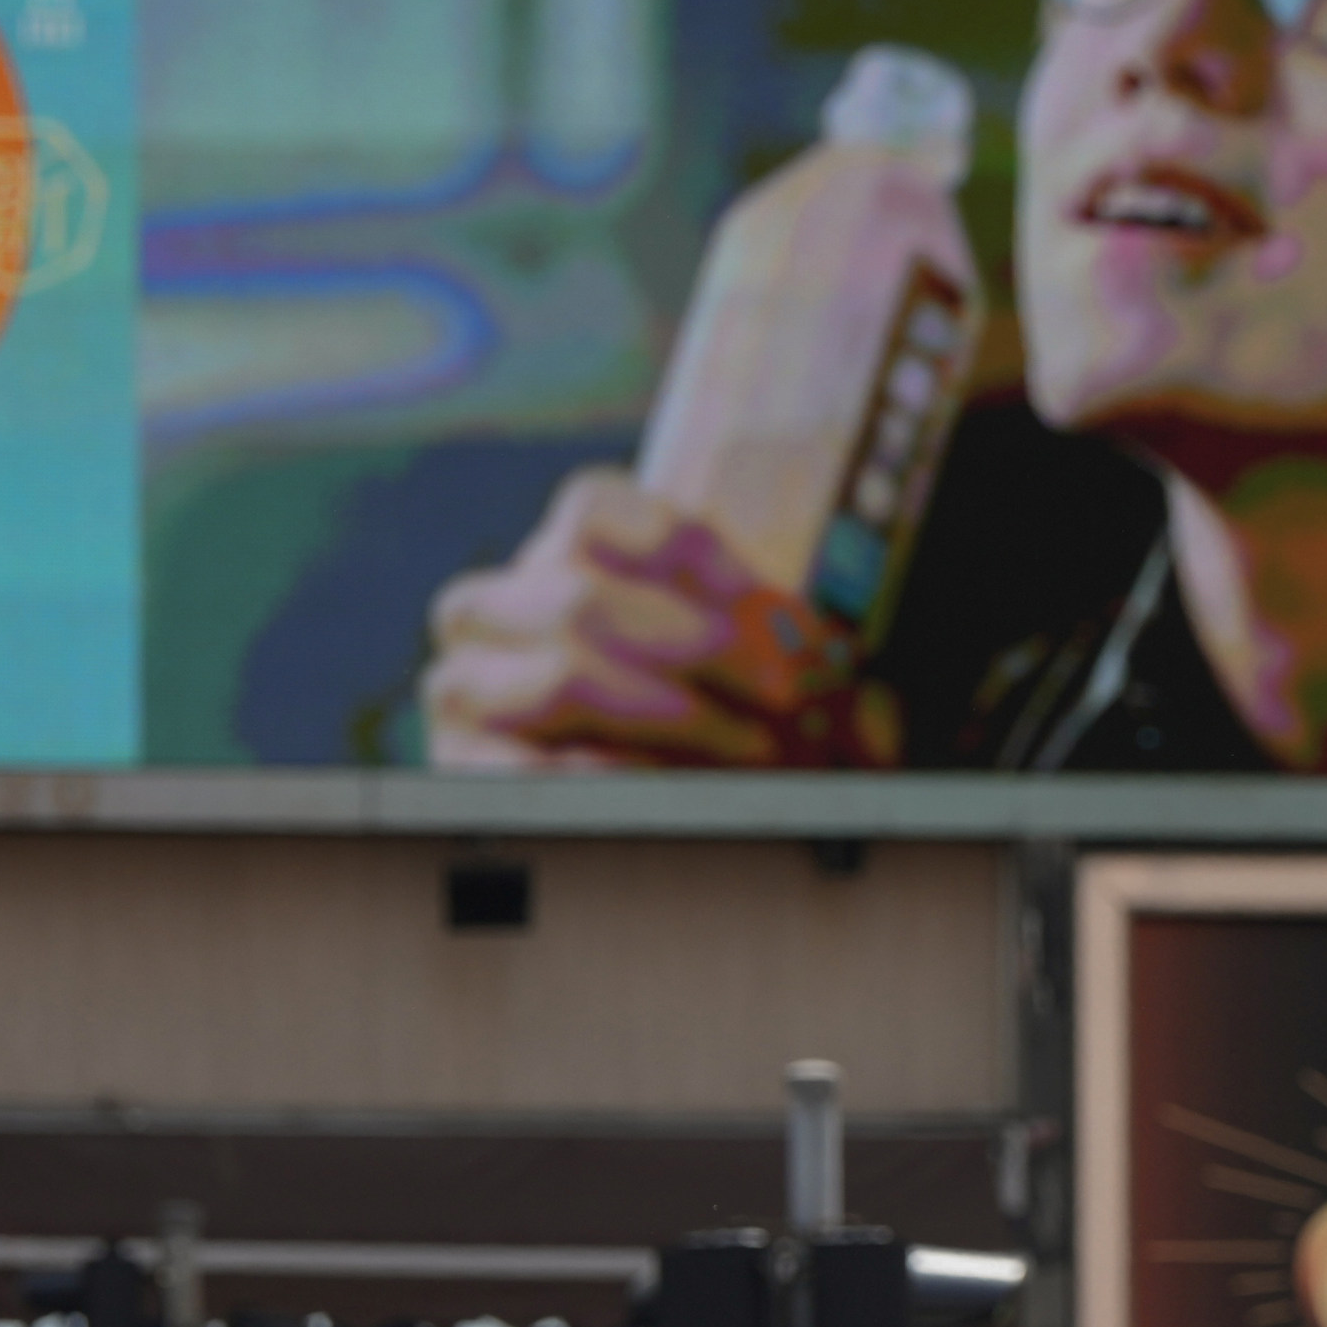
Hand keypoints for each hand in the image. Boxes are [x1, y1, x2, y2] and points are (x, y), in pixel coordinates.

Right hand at [423, 468, 888, 768]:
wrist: (659, 814)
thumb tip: (864, 706)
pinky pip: (530, 769)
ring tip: (758, 756)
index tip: (787, 623)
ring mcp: (465, 683)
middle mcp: (494, 604)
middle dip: (705, 650)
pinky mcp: (462, 769)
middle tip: (793, 700)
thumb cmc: (731, 726)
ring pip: (564, 673)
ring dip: (680, 715)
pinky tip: (677, 790)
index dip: (695, 561)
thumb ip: (804, 666)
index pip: (594, 512)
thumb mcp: (775, 677)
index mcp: (558, 554)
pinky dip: (613, 779)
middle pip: (583, 597)